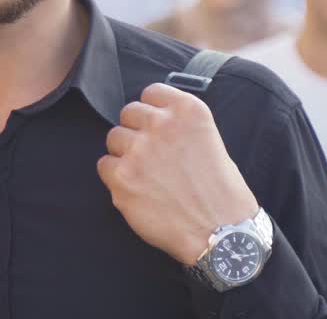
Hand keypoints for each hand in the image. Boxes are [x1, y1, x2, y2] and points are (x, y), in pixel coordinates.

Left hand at [97, 83, 258, 265]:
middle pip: (128, 113)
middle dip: (137, 131)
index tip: (157, 126)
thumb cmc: (220, 192)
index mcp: (187, 111)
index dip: (151, 110)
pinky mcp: (122, 176)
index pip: (151, 93)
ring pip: (114, 138)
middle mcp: (161, 124)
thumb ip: (179, 125)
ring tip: (146, 175)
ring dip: (125, 154)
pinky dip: (115, 177)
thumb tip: (153, 119)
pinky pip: (104, 165)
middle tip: (151, 155)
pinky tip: (137, 190)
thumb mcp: (211, 141)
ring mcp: (139, 150)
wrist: (222, 233)